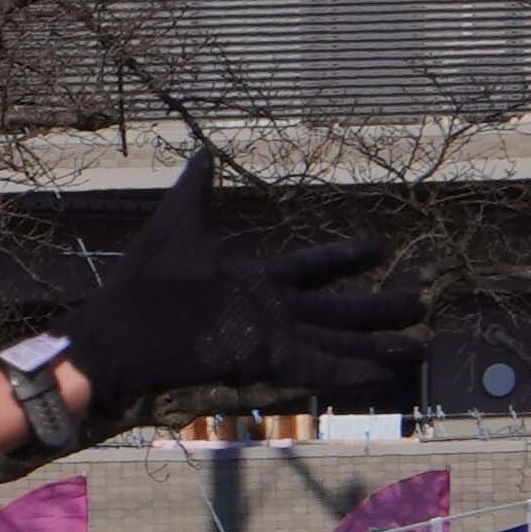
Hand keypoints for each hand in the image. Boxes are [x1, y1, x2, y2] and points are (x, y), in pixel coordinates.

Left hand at [55, 149, 425, 420]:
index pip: (312, 267)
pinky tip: (378, 378)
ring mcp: (266, 335)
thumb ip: (196, 191)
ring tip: (417, 350)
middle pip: (336, 308)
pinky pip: (310, 366)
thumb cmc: (138, 286)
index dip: (345, 257)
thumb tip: (204, 153)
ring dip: (375, 347)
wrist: (111, 333)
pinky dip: (344, 373)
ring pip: (334, 340)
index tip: (380, 246)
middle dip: (378, 309)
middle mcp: (269, 309)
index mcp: (254, 280)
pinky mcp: (257, 358)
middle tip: (420, 305)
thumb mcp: (175, 225)